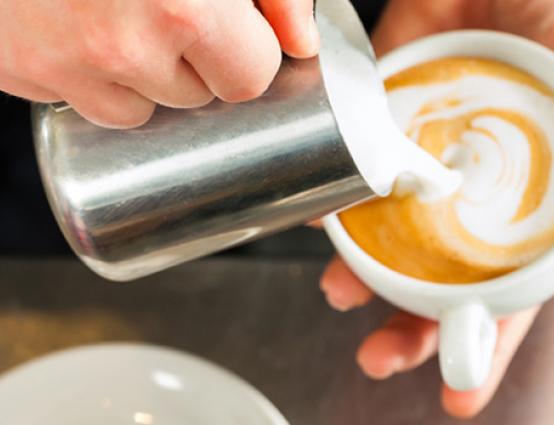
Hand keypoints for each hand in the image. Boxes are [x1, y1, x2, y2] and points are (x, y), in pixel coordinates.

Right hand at [0, 0, 319, 127]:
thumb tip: (301, 44)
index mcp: (186, 6)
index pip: (250, 78)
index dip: (246, 50)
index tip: (230, 25)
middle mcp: (124, 43)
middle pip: (199, 97)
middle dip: (196, 61)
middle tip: (168, 6)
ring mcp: (66, 63)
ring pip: (142, 109)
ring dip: (144, 75)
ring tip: (123, 13)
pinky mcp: (21, 69)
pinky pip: (84, 103)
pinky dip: (92, 77)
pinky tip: (85, 28)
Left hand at [320, 0, 553, 418]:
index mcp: (528, 207)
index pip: (509, 292)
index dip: (487, 343)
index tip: (462, 391)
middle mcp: (469, 199)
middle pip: (439, 283)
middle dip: (410, 328)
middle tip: (381, 357)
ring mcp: (422, 169)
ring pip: (388, 242)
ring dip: (362, 276)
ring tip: (341, 293)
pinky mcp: (381, 130)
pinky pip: (354, 179)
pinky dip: (336, 207)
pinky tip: (324, 224)